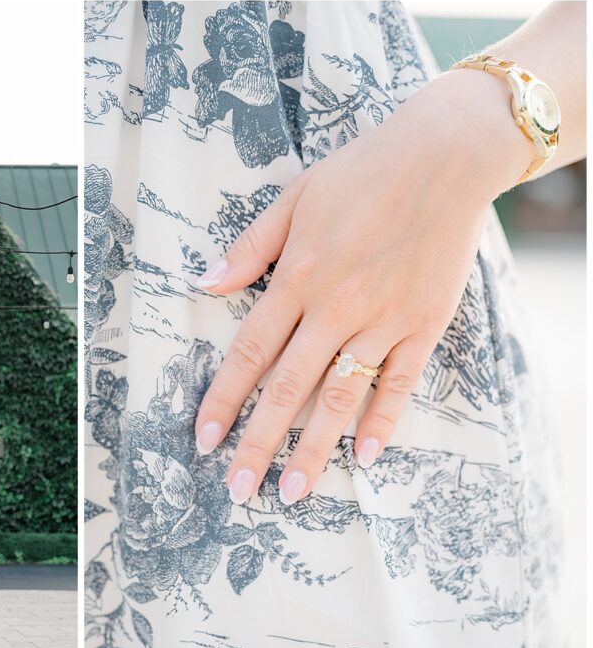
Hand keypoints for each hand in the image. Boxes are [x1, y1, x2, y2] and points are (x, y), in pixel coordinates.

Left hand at [194, 68, 532, 505]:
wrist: (445, 156)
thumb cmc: (362, 173)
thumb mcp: (293, 199)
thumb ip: (249, 249)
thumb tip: (204, 283)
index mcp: (297, 278)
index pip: (248, 353)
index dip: (222, 400)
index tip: (203, 440)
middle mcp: (335, 308)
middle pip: (287, 389)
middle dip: (258, 444)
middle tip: (240, 490)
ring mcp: (382, 320)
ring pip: (340, 397)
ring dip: (313, 448)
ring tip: (293, 491)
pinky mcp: (423, 325)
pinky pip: (399, 382)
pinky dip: (383, 420)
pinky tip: (364, 457)